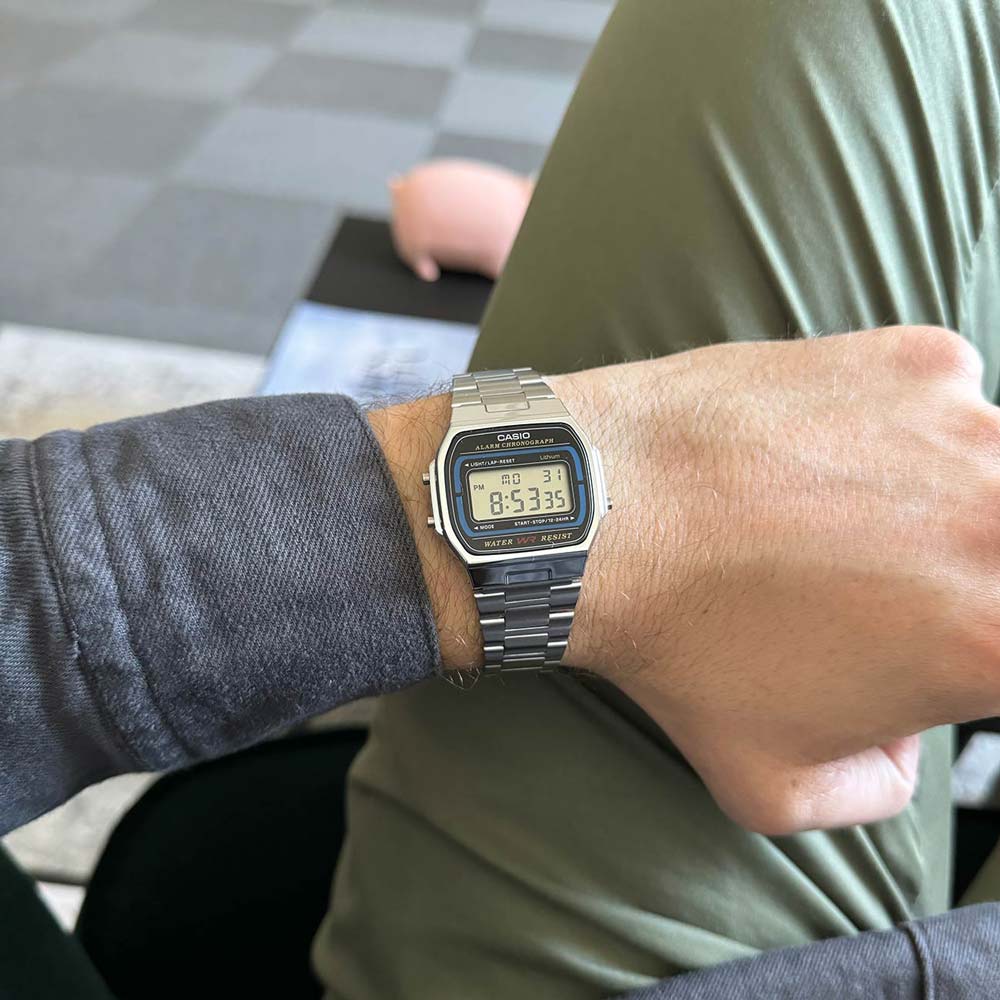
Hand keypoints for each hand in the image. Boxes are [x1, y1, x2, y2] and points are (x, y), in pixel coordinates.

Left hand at [372, 327, 999, 834]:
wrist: (603, 512)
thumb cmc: (679, 647)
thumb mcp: (775, 785)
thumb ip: (878, 787)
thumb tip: (902, 736)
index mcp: (996, 639)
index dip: (972, 652)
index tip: (928, 638)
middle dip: (967, 576)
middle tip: (883, 581)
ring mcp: (969, 427)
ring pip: (989, 474)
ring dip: (938, 499)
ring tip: (834, 516)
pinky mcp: (918, 361)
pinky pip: (942, 404)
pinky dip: (897, 430)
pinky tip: (813, 456)